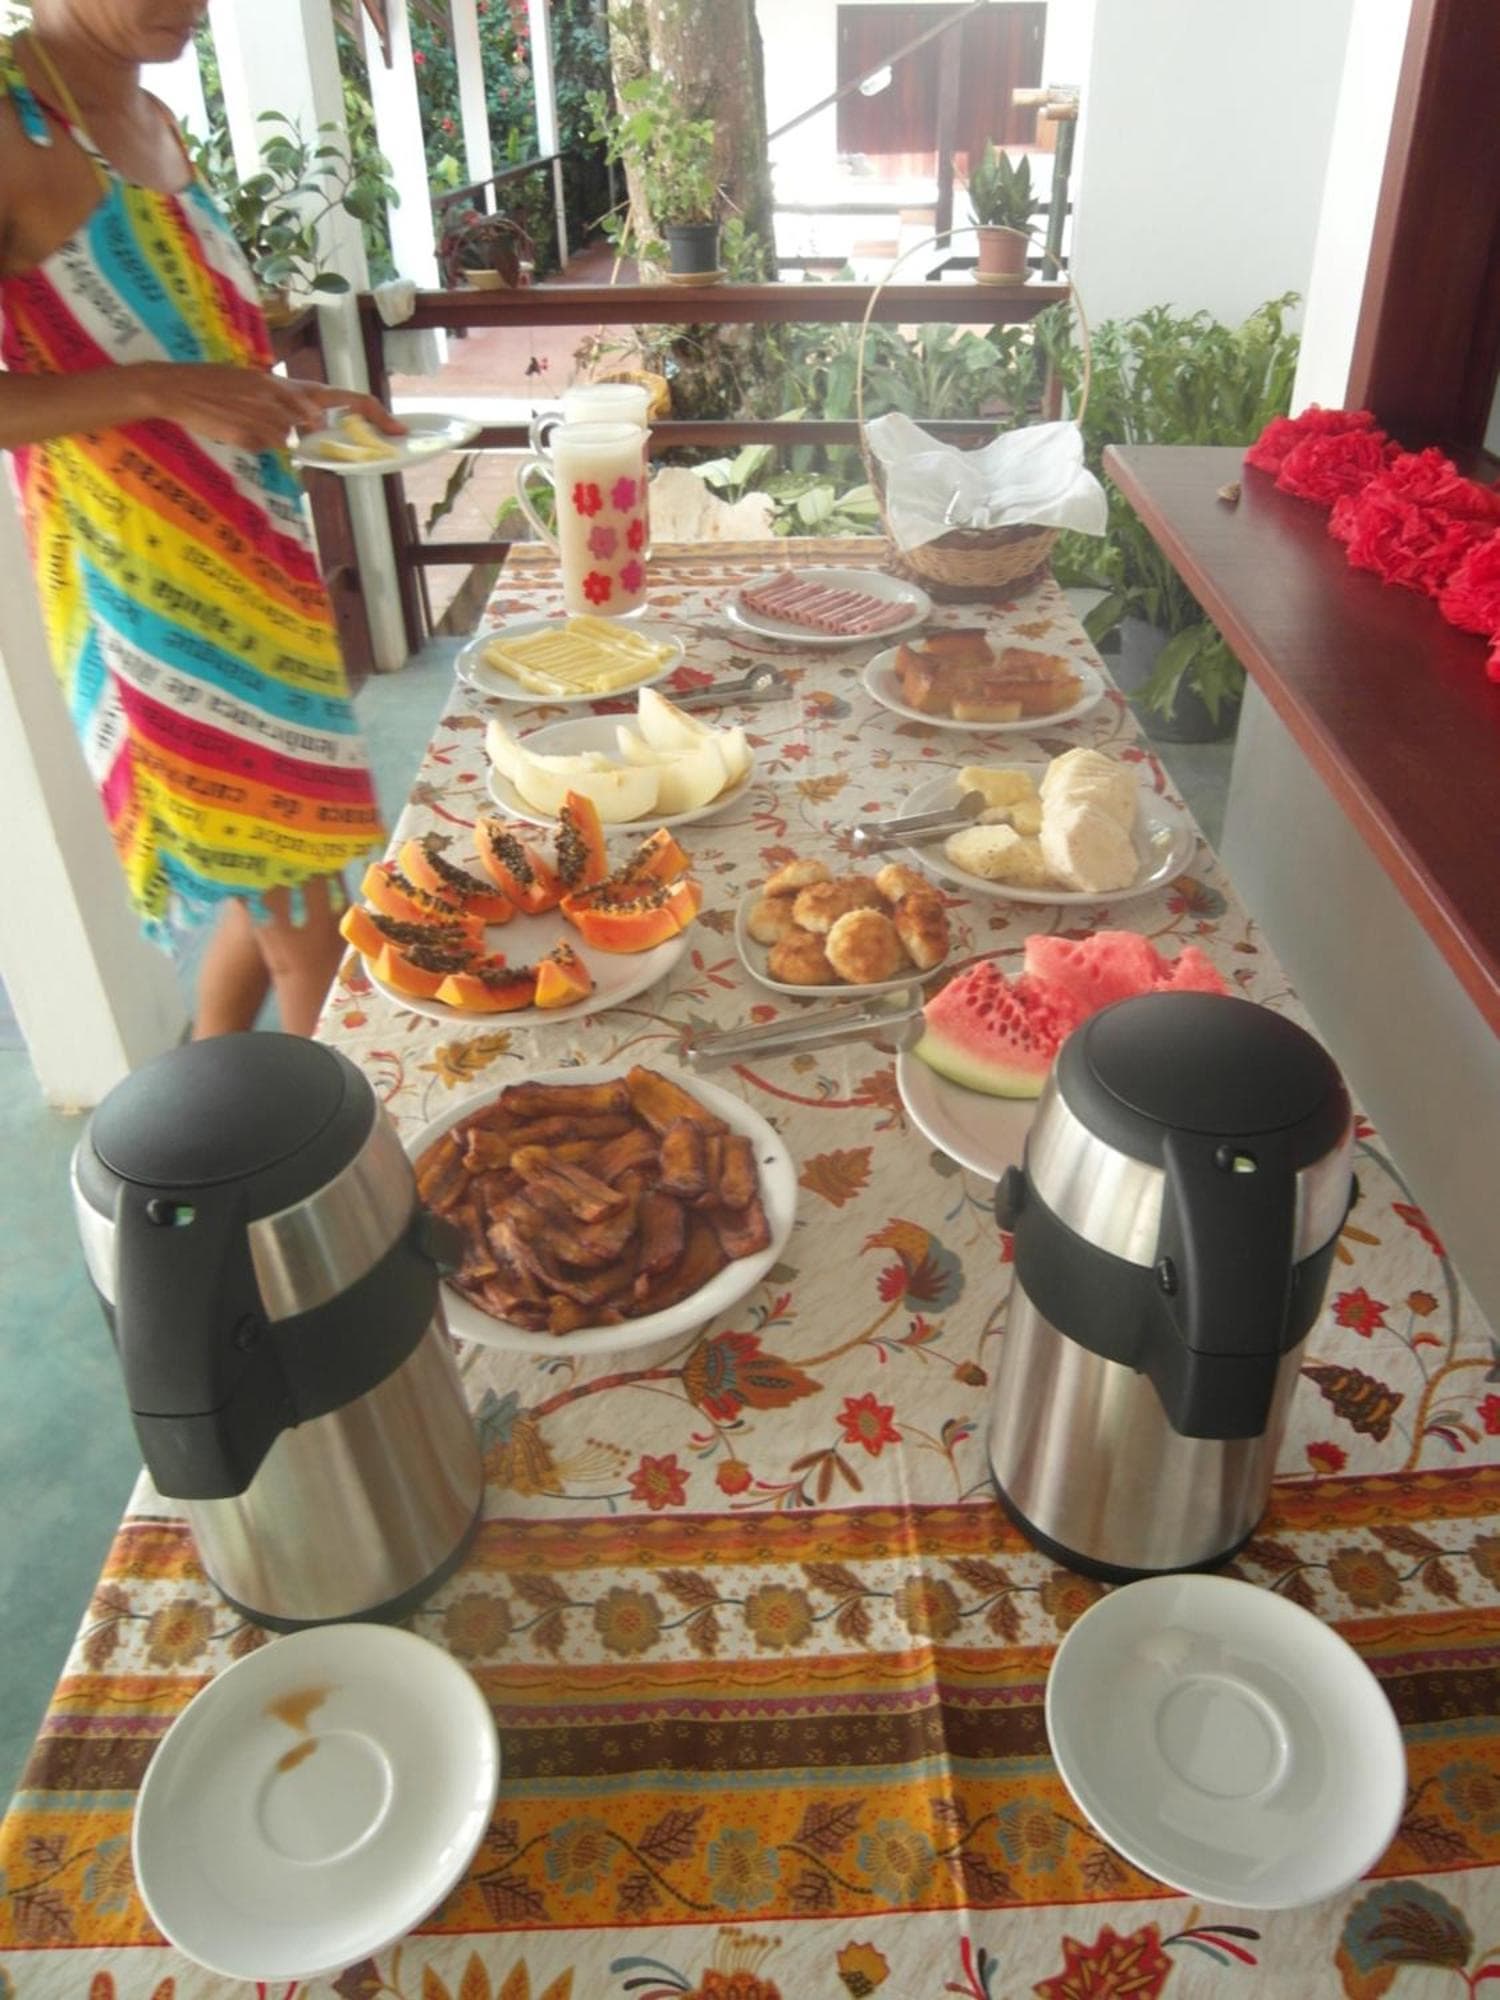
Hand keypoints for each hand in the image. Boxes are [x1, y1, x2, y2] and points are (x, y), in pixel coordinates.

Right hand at [128, 365, 405, 450]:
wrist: (176, 387)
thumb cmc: (216, 388)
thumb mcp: (256, 387)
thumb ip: (285, 407)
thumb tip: (308, 429)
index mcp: (287, 383)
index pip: (343, 396)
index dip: (375, 412)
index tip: (397, 428)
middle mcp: (284, 397)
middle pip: (316, 423)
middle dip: (322, 430)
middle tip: (322, 430)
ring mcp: (268, 417)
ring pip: (286, 441)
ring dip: (266, 436)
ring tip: (238, 418)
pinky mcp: (251, 434)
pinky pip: (262, 448)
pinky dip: (249, 442)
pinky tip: (228, 427)